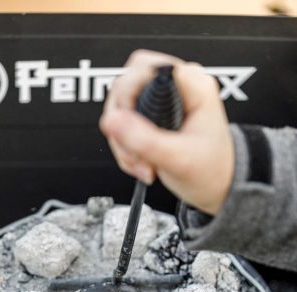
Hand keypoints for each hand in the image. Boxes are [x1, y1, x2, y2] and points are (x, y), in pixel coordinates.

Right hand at [99, 49, 234, 214]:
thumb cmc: (212, 169)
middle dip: (122, 126)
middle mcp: (175, 87)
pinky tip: (141, 161)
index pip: (143, 67)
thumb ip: (145, 140)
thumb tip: (113, 120)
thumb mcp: (179, 158)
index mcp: (192, 85)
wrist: (217, 185)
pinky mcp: (151, 116)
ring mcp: (161, 102)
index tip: (125, 125)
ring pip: (119, 109)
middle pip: (124, 87)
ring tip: (142, 163)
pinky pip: (121, 124)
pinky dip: (124, 147)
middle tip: (135, 151)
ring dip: (122, 142)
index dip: (127, 94)